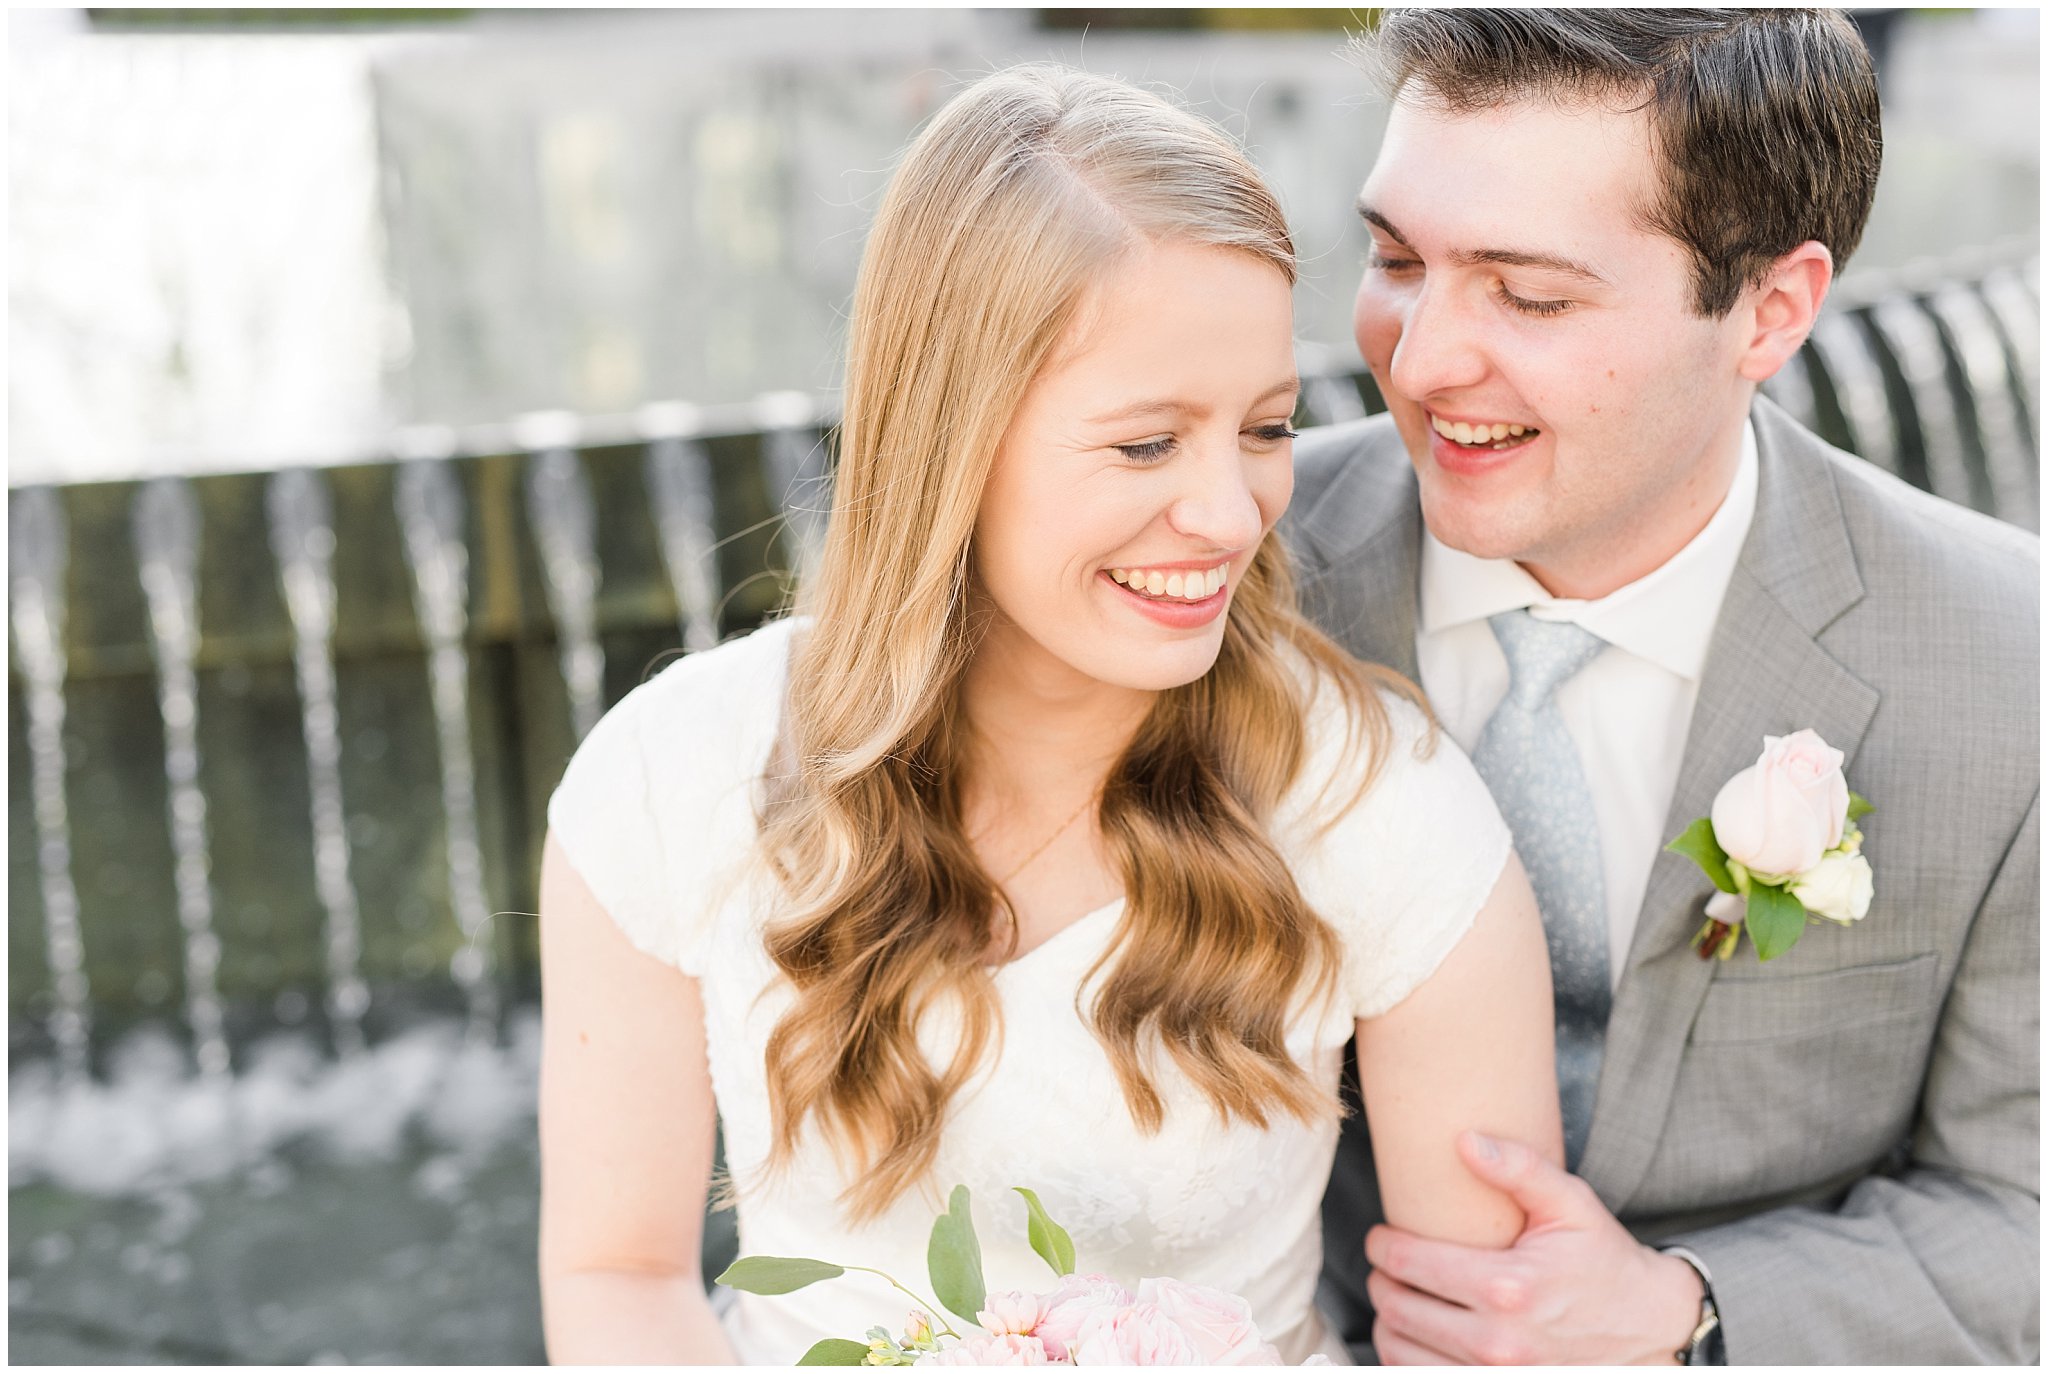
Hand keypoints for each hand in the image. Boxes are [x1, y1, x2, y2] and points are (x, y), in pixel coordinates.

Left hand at [1366, 1131, 1703, 1364]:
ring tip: (1396, 1296)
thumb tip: (1464, 1141)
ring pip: (1402, 1353)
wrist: (1648, 1328)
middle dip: (1381, 1280)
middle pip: (1398, 1309)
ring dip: (1388, 1322)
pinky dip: (1407, 1358)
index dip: (1382, 1245)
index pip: (1410, 1264)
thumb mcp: (1571, 1204)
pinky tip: (1414, 1335)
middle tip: (1385, 1263)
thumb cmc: (1603, 1261)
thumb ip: (1519, 1168)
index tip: (1381, 1235)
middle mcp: (1499, 1341)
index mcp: (1509, 1287)